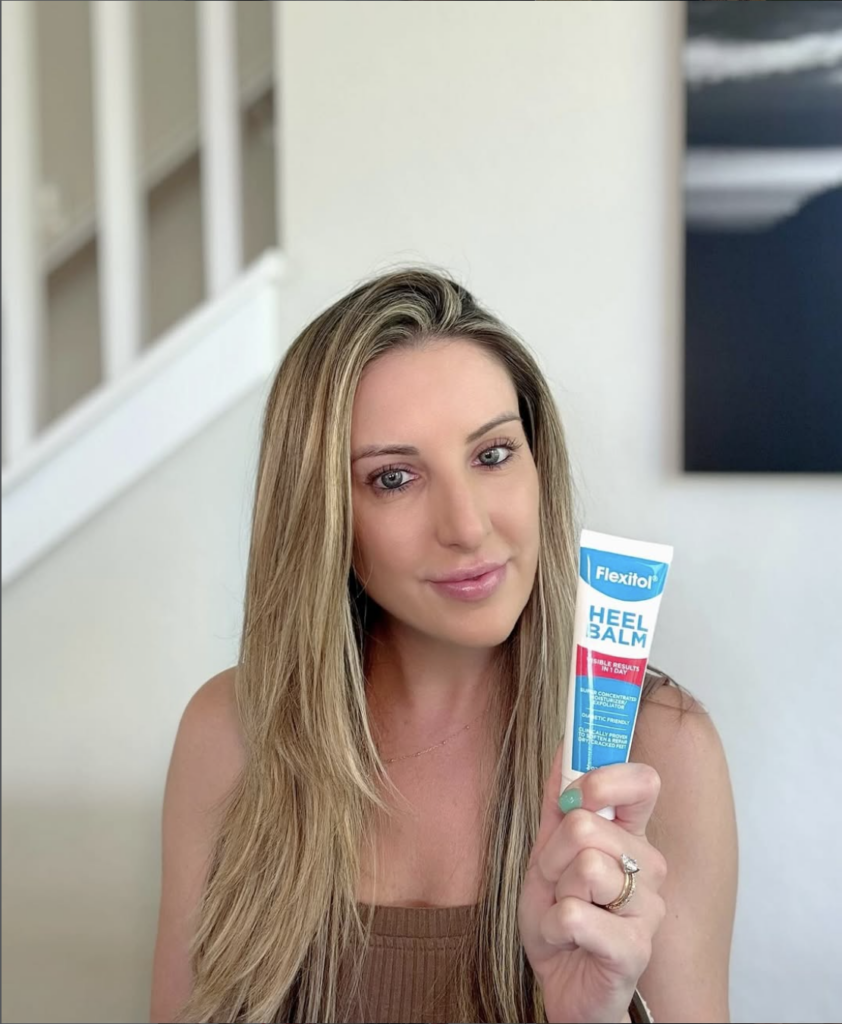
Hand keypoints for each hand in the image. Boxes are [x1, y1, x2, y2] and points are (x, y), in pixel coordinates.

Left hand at [518, 745, 667, 1023]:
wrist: (563, 981)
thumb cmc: (560, 915)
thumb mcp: (547, 850)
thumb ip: (557, 800)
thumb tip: (563, 742)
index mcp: (631, 835)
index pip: (643, 782)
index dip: (606, 777)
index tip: (579, 792)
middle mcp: (649, 865)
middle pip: (586, 825)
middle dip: (551, 856)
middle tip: (556, 884)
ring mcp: (648, 907)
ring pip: (583, 866)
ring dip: (553, 892)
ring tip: (563, 912)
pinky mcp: (636, 948)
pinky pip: (575, 913)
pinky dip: (554, 926)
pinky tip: (568, 940)